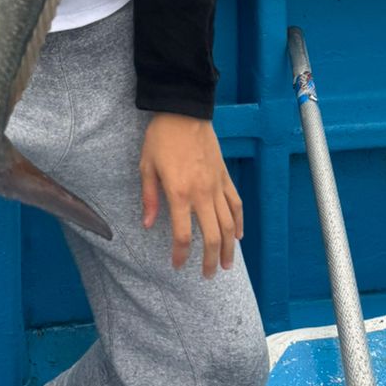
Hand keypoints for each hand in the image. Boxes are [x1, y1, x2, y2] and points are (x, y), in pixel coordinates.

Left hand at [140, 112, 242, 277]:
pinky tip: (238, 235)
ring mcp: (216, 185)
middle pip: (212, 236)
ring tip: (228, 264)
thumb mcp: (146, 165)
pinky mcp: (224, 176)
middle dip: (211, 260)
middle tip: (209, 275)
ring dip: (230, 247)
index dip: (181, 255)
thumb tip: (147, 224)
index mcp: (179, 193)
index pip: (183, 234)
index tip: (178, 266)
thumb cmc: (161, 137)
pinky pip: (236, 203)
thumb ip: (149, 197)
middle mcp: (201, 193)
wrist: (184, 110)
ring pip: (229, 224)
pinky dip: (239, 221)